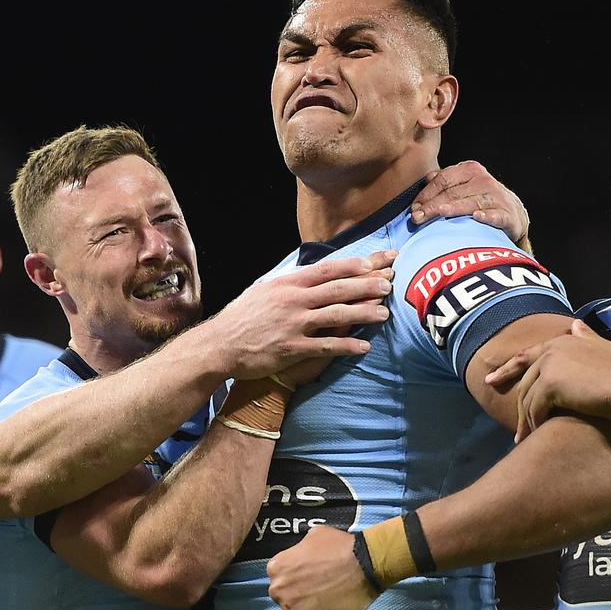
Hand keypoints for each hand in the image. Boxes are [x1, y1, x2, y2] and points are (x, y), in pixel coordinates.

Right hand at [213, 250, 396, 379]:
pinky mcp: (292, 348)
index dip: (353, 265)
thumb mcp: (263, 291)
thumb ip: (289, 284)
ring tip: (385, 313)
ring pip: (337, 315)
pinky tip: (365, 347)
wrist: (219, 346)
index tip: (375, 261)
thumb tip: (309, 275)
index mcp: (287, 284)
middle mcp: (293, 300)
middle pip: (337, 289)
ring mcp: (293, 324)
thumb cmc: (242, 318)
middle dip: (367, 284)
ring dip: (363, 313)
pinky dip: (347, 346)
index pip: (327, 269)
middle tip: (390, 282)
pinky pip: (326, 346)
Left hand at [267, 525, 378, 609]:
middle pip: (283, 597)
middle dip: (296, 595)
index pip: (278, 577)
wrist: (363, 565)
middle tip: (316, 590)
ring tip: (323, 603)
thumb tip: (302, 553)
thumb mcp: (314, 535)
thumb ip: (300, 548)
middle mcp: (278, 590)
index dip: (293, 578)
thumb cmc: (340, 547)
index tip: (307, 578)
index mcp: (276, 567)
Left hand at [410, 161, 530, 245]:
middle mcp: (483, 180)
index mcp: (469, 170)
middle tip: (417, 218)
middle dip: (433, 206)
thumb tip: (426, 178)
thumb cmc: (480, 199)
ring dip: (454, 209)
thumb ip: (444, 182)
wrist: (512, 213)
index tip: (414, 208)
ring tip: (439, 213)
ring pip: (471, 203)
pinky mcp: (507, 214)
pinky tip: (476, 217)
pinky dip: (487, 216)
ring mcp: (496, 196)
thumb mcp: (463, 186)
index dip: (426, 194)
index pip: (443, 180)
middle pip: (453, 193)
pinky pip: (496, 215)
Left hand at [484, 319, 610, 441]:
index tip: (491, 381)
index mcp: (560, 342)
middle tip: (516, 431)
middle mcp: (550, 351)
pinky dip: (536, 424)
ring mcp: (548, 367)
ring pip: (528, 398)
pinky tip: (538, 436)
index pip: (526, 356)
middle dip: (519, 407)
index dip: (508, 369)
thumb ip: (588, 337)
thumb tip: (575, 324)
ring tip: (527, 440)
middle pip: (525, 382)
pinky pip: (535, 408)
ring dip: (528, 421)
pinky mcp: (549, 385)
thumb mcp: (607, 349)